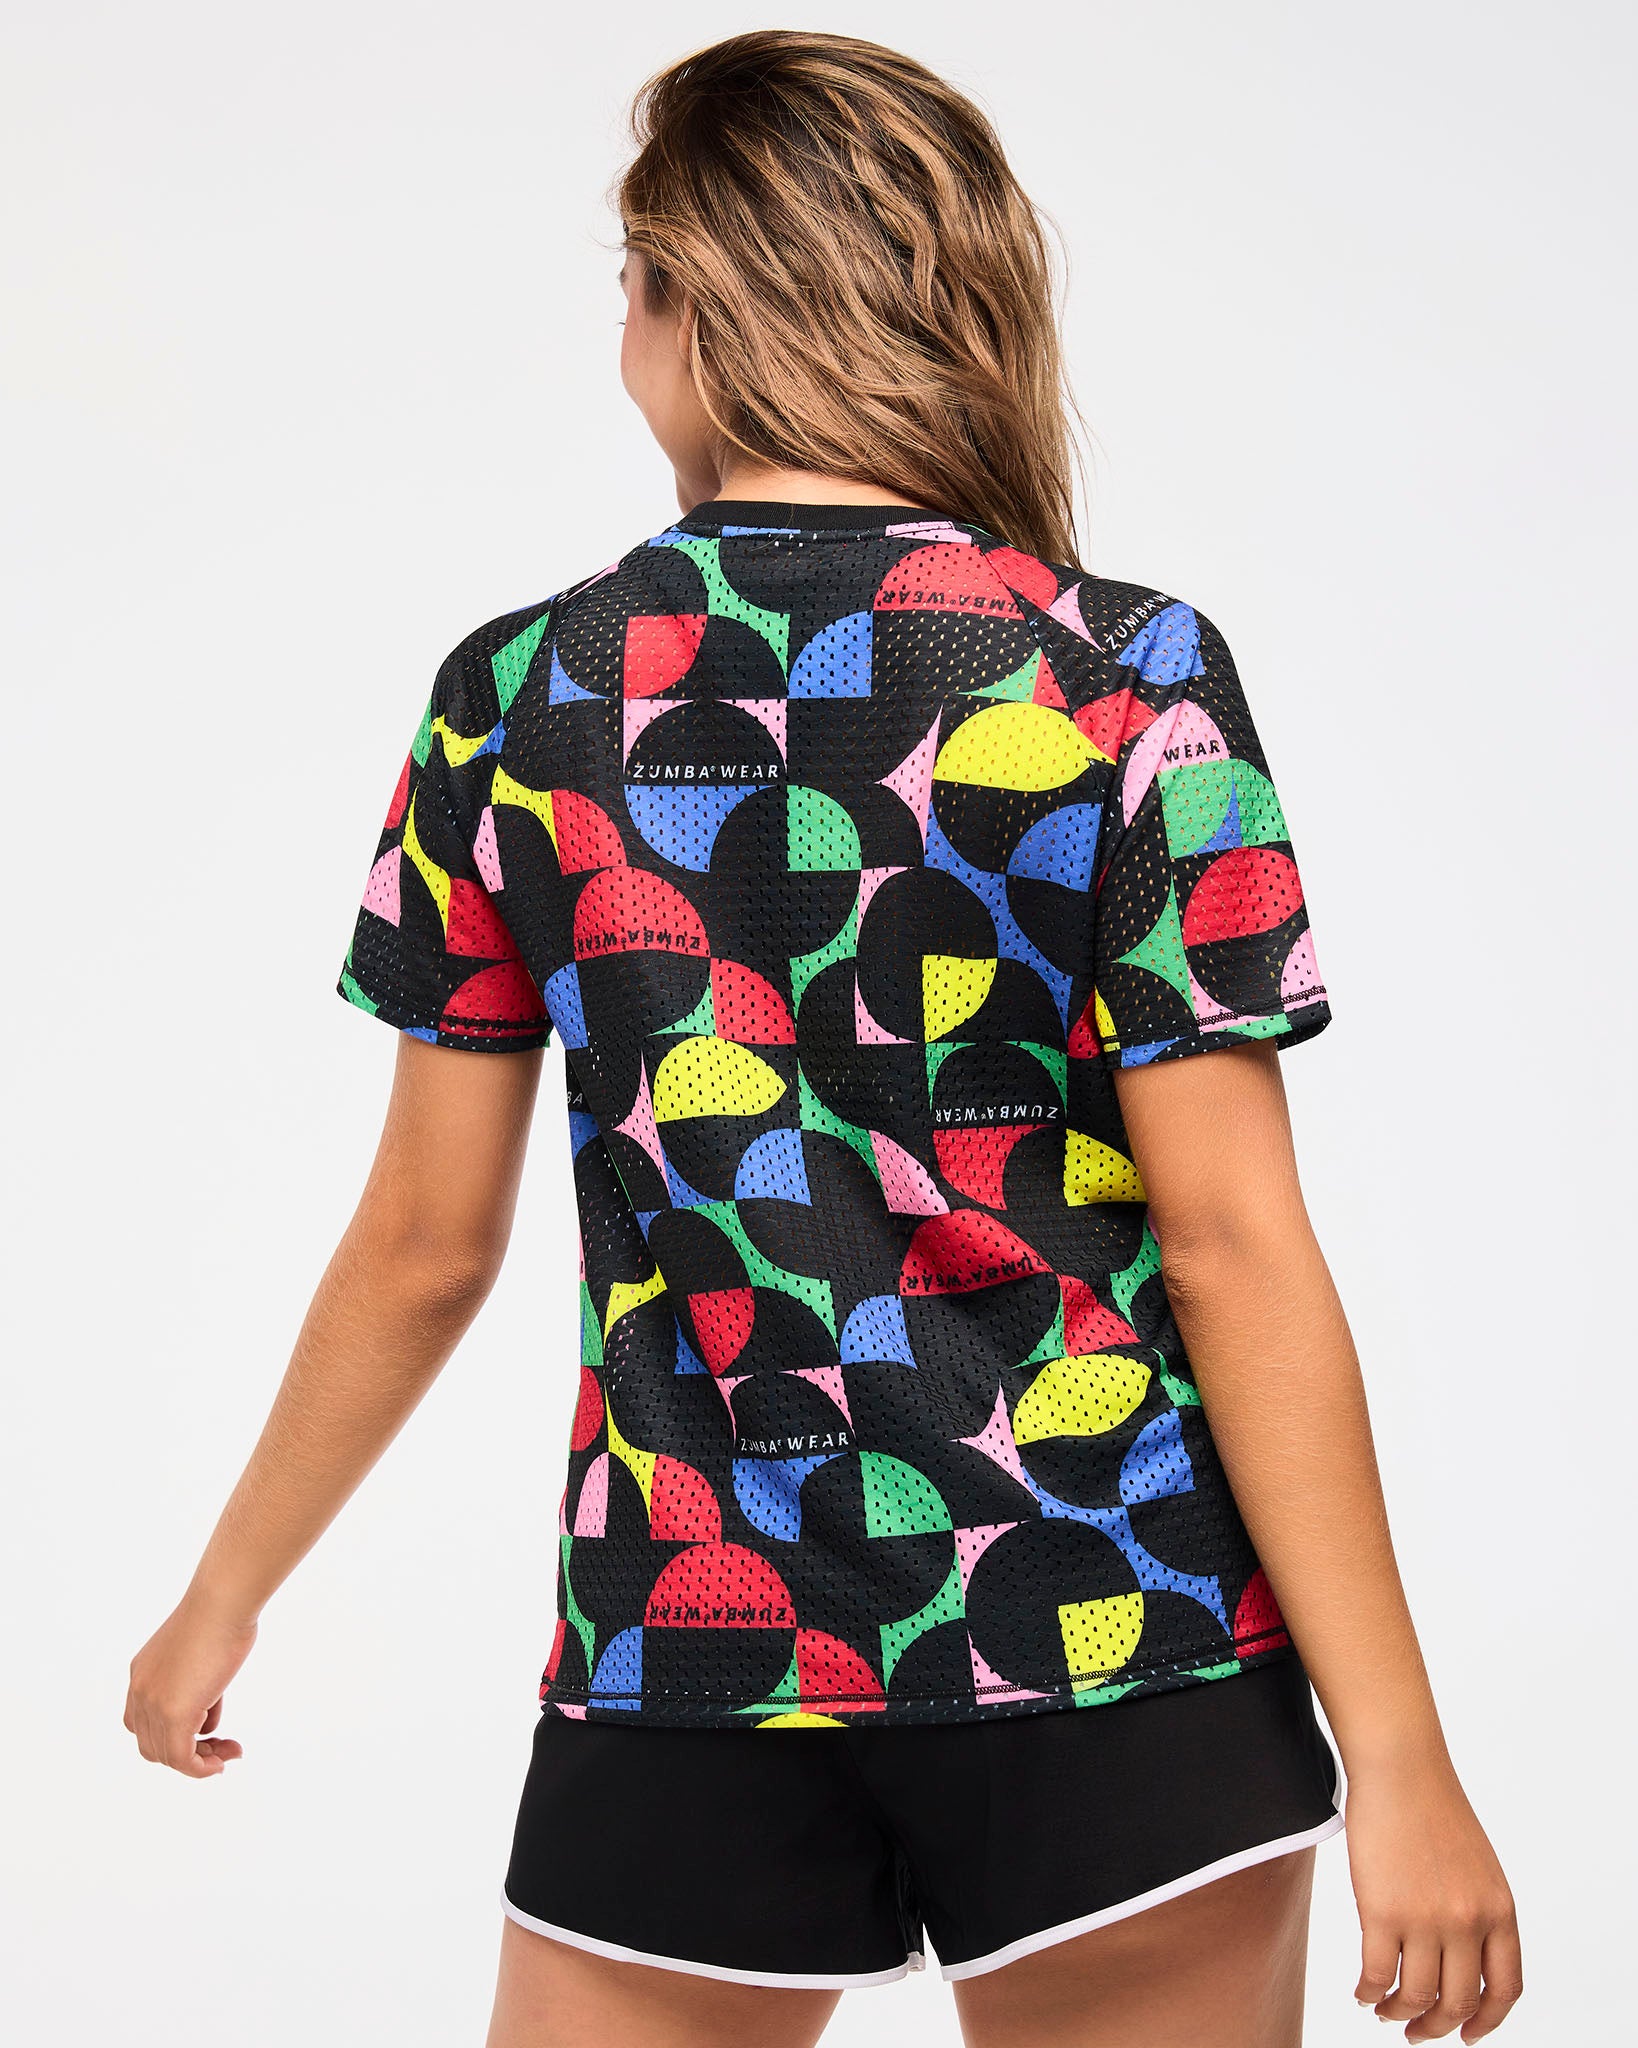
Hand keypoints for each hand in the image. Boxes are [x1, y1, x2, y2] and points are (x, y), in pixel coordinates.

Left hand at [124, 1590, 256, 1777]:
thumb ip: (196, 1680)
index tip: (209, 1732)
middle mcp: (140, 1691)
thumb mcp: (200, 1651)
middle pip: (153, 1744)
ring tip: (230, 1753)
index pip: (145, 1722)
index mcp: (142, 1673)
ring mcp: (154, 1704)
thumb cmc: (222, 1614)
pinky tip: (221, 1763)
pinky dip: (201, 1769)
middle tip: (224, 1748)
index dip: (174, 1735)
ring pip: (168, 1755)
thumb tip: (208, 1709)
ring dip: (200, 1761)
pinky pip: (182, 1759)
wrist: (223, 1602)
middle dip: (189, 1752)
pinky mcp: (174, 1715)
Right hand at [1345, 1751, 1521, 2040]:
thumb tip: (1460, 1961)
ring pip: (1416, 1996)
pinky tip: (1362, 1990)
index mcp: (1500, 1910)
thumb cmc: (1431, 1806)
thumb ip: (1479, 1912)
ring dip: (1398, 2013)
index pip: (1504, 1989)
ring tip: (1383, 2010)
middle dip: (1436, 2027)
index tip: (1465, 2034)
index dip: (1486, 2022)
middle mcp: (1469, 1921)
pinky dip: (1368, 1992)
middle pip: (1458, 2002)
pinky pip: (1377, 1974)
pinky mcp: (1382, 1910)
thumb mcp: (1478, 1866)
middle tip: (1415, 2032)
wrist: (1400, 1766)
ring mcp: (1426, 1918)